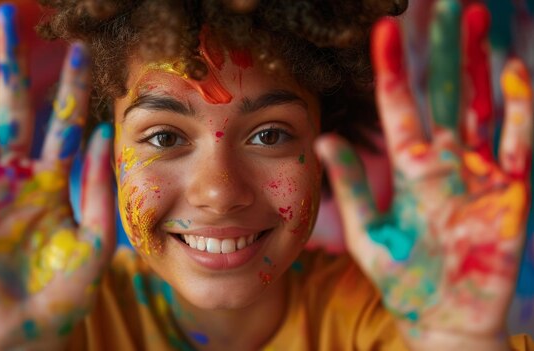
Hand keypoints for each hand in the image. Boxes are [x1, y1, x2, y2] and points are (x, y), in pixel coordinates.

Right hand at [0, 4, 113, 349]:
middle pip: (13, 107)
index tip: (77, 47)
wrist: (34, 327)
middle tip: (8, 18)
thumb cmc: (69, 287)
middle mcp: (19, 175)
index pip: (64, 120)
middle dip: (10, 64)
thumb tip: (103, 131)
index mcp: (56, 179)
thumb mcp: (97, 237)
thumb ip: (97, 187)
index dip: (70, 85)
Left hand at [315, 2, 530, 349]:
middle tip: (442, 2)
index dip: (391, 68)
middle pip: (442, 93)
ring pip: (479, 105)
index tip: (383, 30)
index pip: (398, 106)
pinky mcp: (510, 194)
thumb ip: (347, 185)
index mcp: (407, 169)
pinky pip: (517, 144)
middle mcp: (444, 162)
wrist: (442, 321)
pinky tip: (514, 71)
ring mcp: (479, 173)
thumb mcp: (367, 232)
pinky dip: (518, 109)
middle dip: (442, 49)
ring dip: (478, 63)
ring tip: (475, 18)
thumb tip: (320, 138)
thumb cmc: (404, 280)